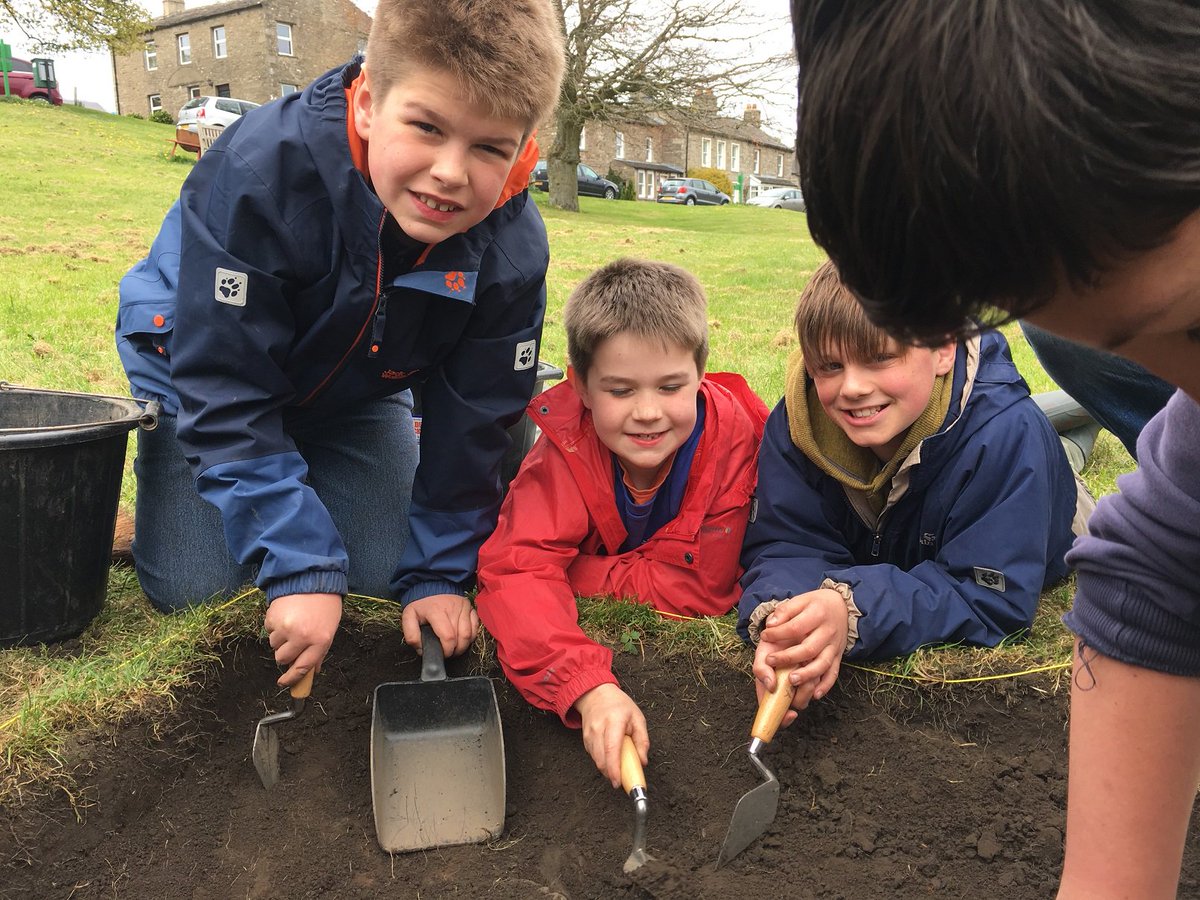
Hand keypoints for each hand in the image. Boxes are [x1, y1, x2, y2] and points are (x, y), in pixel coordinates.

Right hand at [264, 592, 341, 686]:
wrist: (312, 577)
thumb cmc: (325, 604)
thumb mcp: (329, 629)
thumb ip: (320, 651)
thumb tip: (312, 671)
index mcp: (319, 641)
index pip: (303, 668)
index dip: (292, 679)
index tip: (284, 683)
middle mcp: (301, 636)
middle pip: (283, 659)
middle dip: (286, 654)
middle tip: (292, 642)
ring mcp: (285, 627)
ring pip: (274, 645)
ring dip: (280, 639)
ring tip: (292, 623)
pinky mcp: (273, 617)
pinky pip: (268, 630)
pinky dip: (274, 626)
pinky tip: (285, 614)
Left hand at [401, 593, 479, 658]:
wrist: (432, 586)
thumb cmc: (422, 604)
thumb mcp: (409, 617)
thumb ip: (411, 635)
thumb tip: (421, 649)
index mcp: (437, 611)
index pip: (448, 637)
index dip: (447, 650)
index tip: (442, 653)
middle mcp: (453, 608)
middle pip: (461, 638)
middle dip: (455, 650)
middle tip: (448, 651)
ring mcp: (464, 607)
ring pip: (470, 634)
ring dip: (463, 645)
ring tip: (454, 647)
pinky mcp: (471, 608)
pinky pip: (476, 627)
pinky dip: (470, 637)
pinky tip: (462, 638)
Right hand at [572, 683, 648, 787]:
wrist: (596, 695)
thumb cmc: (619, 705)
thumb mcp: (637, 718)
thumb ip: (642, 740)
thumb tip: (642, 761)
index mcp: (614, 721)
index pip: (612, 749)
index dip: (614, 769)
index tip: (619, 782)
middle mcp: (598, 728)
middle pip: (602, 759)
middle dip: (612, 774)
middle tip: (624, 779)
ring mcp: (589, 734)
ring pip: (597, 760)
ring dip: (607, 770)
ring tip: (619, 767)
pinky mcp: (585, 740)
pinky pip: (594, 757)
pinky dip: (603, 761)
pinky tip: (610, 757)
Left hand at [755, 588, 847, 702]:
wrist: (843, 607)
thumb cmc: (817, 604)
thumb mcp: (800, 600)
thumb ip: (785, 611)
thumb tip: (771, 624)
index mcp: (817, 615)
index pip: (796, 627)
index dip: (778, 633)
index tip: (764, 635)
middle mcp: (828, 632)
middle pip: (809, 648)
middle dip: (789, 658)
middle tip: (771, 661)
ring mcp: (834, 646)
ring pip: (823, 664)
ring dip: (808, 675)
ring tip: (792, 681)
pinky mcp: (838, 657)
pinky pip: (834, 673)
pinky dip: (826, 685)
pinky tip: (815, 694)